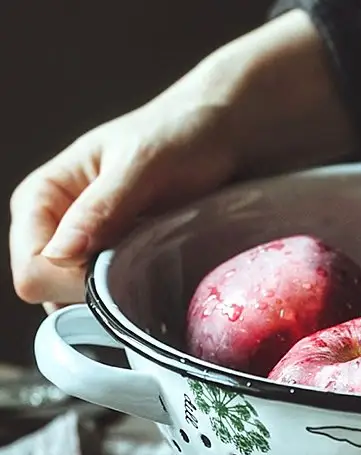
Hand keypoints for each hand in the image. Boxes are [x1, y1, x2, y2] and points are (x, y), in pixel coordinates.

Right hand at [8, 9, 353, 309]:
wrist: (220, 135)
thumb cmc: (179, 136)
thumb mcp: (141, 165)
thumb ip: (101, 208)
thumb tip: (61, 253)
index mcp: (41, 199)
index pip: (31, 269)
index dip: (72, 282)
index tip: (119, 268)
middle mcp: (55, 230)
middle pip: (51, 294)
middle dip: (96, 292)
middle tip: (144, 264)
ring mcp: (85, 252)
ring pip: (79, 305)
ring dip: (118, 299)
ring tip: (154, 266)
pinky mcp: (116, 266)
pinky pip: (110, 303)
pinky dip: (132, 299)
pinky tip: (158, 278)